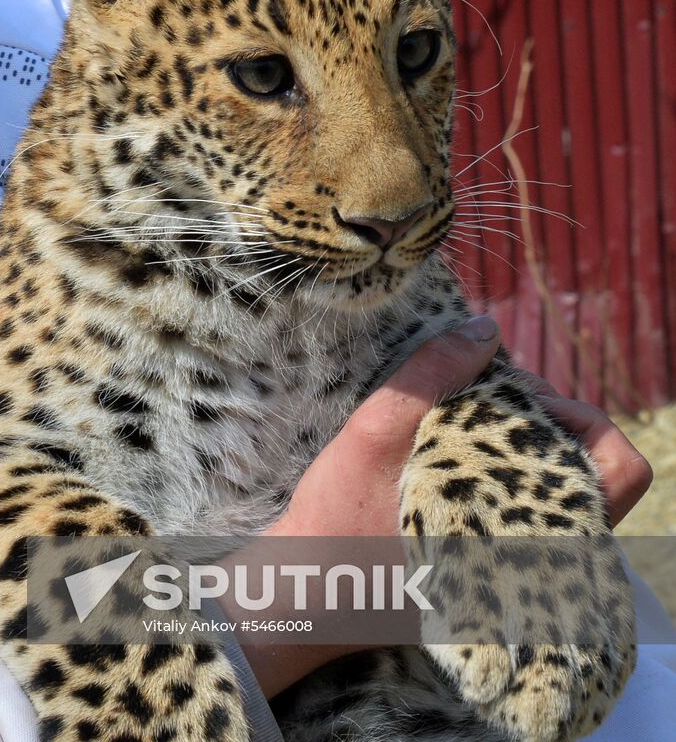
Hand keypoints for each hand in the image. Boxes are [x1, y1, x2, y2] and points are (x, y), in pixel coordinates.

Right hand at [238, 317, 652, 697]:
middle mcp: (534, 557)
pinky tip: (449, 456)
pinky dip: (501, 469)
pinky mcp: (493, 569)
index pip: (621, 470)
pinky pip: (527, 504)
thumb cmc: (336, 522)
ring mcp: (516, 568)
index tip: (517, 402)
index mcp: (524, 532)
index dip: (579, 417)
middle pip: (589, 465)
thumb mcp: (374, 434)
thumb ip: (431, 375)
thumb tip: (484, 329)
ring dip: (518, 441)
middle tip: (475, 402)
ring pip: (557, 482)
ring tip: (457, 427)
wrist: (304, 596)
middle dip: (537, 417)